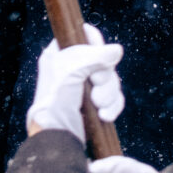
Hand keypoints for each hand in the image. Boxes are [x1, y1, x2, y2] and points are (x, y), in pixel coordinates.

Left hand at [25, 26, 123, 141]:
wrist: (56, 136)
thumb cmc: (55, 101)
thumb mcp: (71, 71)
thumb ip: (94, 56)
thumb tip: (116, 50)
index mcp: (60, 54)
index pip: (85, 36)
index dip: (96, 44)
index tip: (98, 57)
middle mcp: (74, 68)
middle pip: (105, 60)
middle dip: (104, 77)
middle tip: (94, 86)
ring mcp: (85, 86)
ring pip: (112, 80)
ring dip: (108, 94)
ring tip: (98, 106)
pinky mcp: (95, 104)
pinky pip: (115, 98)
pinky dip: (113, 106)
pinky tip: (104, 116)